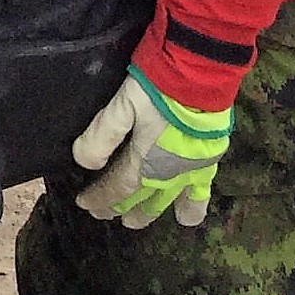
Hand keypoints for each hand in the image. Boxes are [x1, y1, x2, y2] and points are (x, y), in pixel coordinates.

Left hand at [72, 67, 231, 228]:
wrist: (202, 72)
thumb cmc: (158, 86)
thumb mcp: (122, 105)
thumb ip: (102, 134)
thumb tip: (84, 162)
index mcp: (146, 161)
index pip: (118, 187)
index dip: (100, 198)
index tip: (84, 204)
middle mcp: (169, 172)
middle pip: (140, 196)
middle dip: (120, 206)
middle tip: (104, 215)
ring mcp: (191, 167)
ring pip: (168, 198)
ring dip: (150, 210)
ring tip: (135, 222)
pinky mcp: (210, 157)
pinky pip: (202, 190)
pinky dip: (193, 205)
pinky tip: (188, 217)